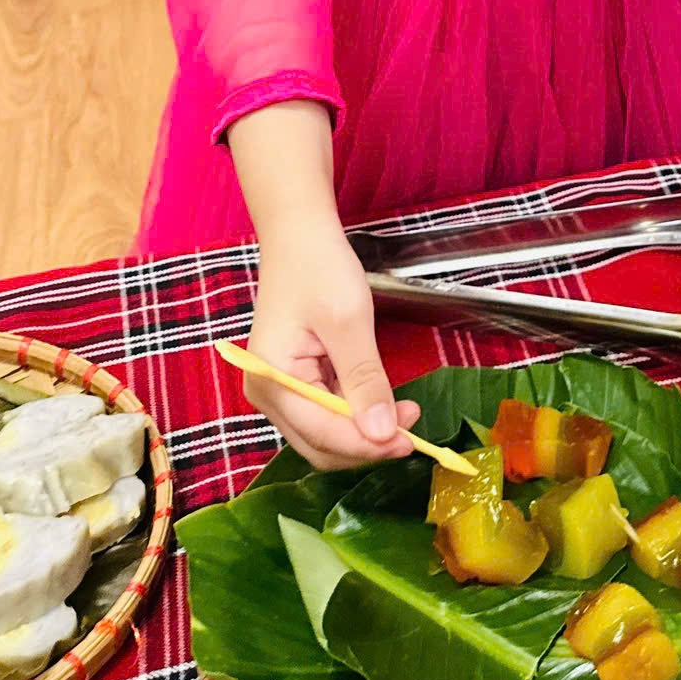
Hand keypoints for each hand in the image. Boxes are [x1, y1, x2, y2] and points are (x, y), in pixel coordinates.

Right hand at [247, 212, 420, 468]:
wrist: (300, 235)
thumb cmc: (320, 269)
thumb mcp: (348, 321)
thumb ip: (364, 380)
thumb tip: (382, 433)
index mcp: (272, 381)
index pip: (322, 433)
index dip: (367, 444)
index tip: (411, 440)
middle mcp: (268, 395)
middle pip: (320, 444)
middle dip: (366, 444)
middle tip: (412, 431)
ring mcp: (278, 391)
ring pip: (324, 435)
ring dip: (363, 433)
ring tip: (404, 414)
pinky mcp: (293, 383)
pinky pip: (324, 414)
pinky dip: (354, 416)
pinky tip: (381, 404)